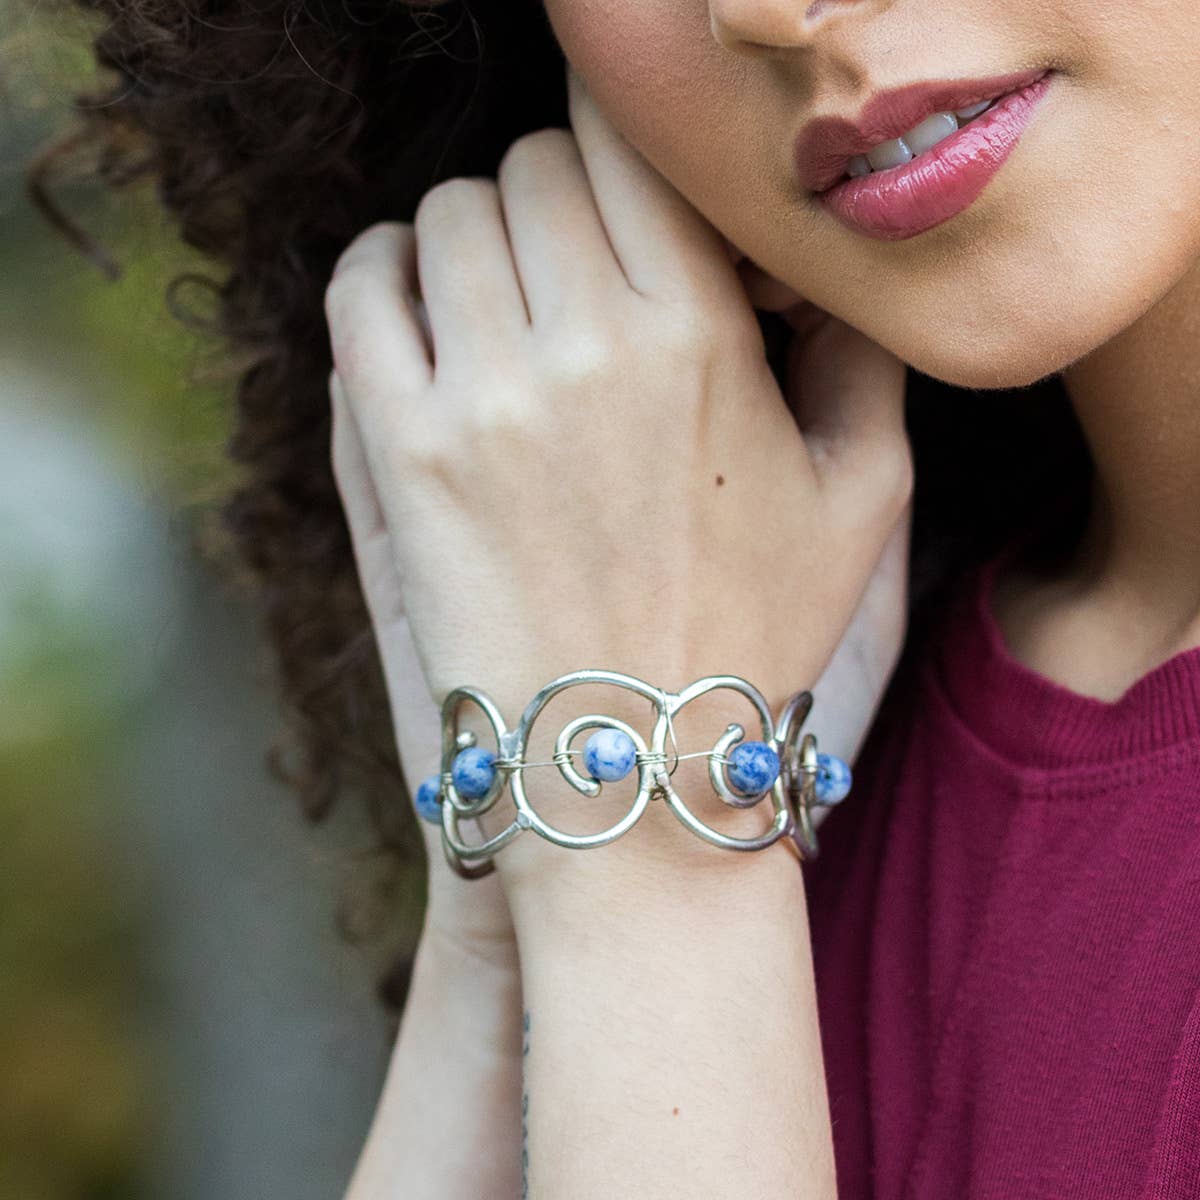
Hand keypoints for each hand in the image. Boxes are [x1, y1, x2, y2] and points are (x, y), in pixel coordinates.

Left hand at [323, 62, 912, 892]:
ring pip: (446, 215)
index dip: (626, 139)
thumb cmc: (752, 640)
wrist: (628, 772)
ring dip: (475, 232)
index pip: (629, 141)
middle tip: (577, 260)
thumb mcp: (865, 500)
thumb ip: (864, 355)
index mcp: (699, 334)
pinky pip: (359, 292)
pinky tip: (412, 295)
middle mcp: (583, 344)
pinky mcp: (403, 453)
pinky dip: (379, 269)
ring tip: (502, 288)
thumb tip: (825, 262)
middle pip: (533, 168)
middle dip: (559, 195)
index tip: (629, 176)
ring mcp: (481, 397)